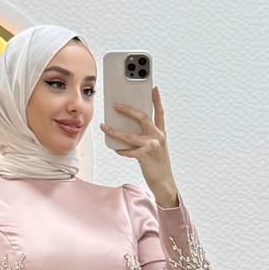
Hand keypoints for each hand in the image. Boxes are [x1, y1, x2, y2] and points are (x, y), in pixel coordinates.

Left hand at [100, 85, 177, 203]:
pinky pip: (128, 151)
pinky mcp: (144, 156)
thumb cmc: (158, 164)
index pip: (160, 113)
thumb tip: (128, 129)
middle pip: (141, 117)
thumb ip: (147, 137)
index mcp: (161, 133)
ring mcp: (151, 146)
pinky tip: (114, 149)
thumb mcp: (156, 147)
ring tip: (104, 126)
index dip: (157, 100)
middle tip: (115, 105)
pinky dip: (120, 150)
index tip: (154, 88)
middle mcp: (158, 137)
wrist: (164, 182)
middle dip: (127, 109)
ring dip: (114, 131)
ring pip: (129, 135)